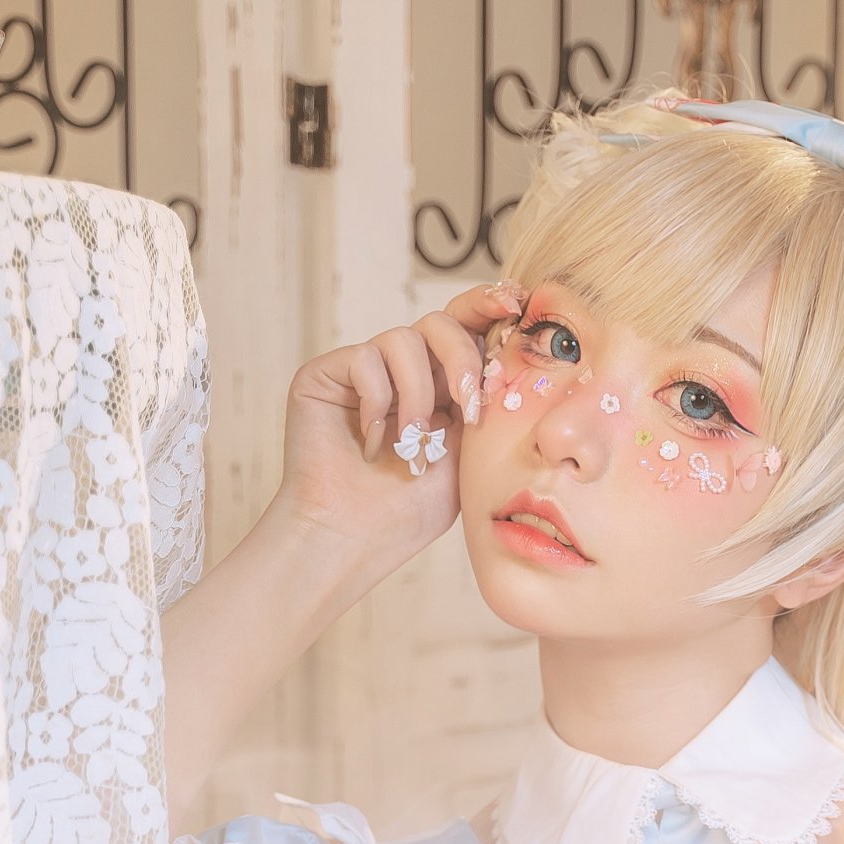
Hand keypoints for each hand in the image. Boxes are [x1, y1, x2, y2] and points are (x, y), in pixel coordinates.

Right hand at [277, 279, 518, 568]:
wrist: (351, 540)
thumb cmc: (406, 513)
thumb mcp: (466, 457)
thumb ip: (484, 406)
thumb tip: (515, 357)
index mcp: (438, 387)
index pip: (465, 328)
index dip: (488, 307)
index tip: (518, 303)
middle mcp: (400, 371)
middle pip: (440, 322)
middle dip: (462, 358)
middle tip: (469, 405)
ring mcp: (362, 371)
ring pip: (404, 338)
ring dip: (418, 394)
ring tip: (411, 442)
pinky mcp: (325, 374)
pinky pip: (365, 357)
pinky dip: (377, 400)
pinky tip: (371, 442)